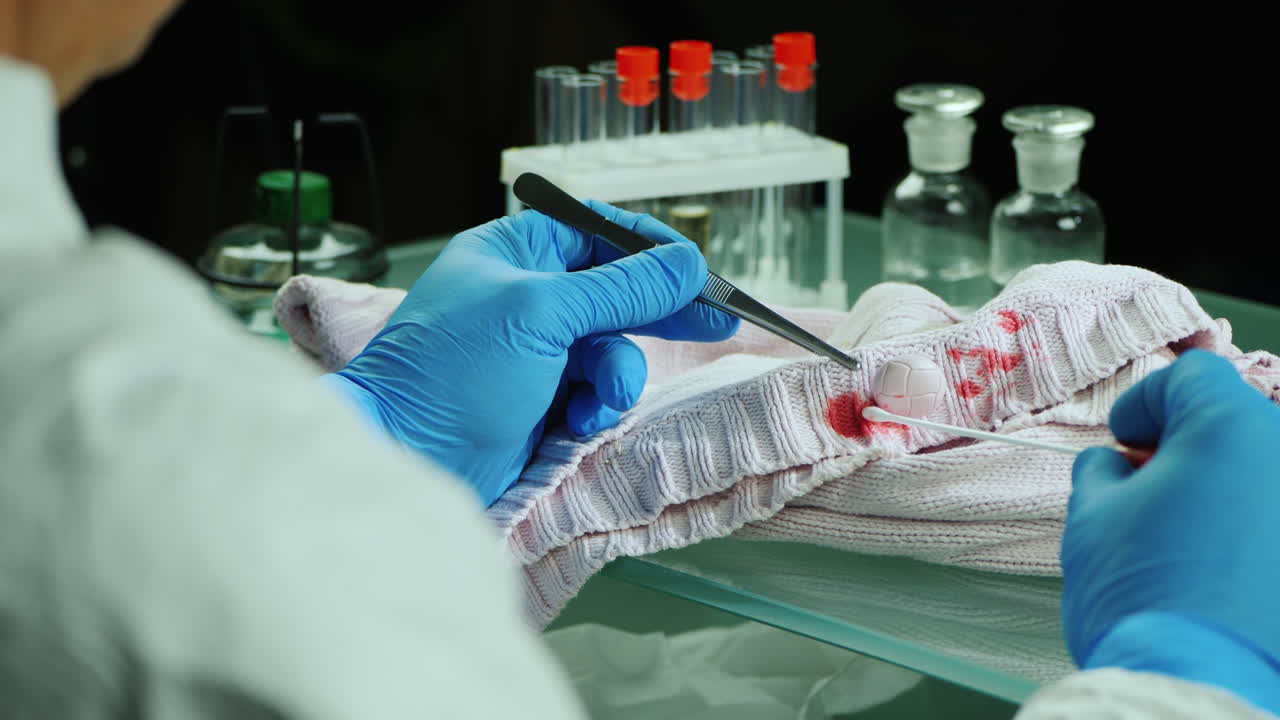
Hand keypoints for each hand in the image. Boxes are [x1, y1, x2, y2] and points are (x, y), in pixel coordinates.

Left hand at [324, 201, 738, 505]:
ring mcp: (536, 350)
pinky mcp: (544, 400)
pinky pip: (597, 391)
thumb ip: (621, 288)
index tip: (696, 269)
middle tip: (717, 319)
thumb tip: (687, 261)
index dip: (650, 248)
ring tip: (600, 398)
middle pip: (616, 289)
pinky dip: (596, 406)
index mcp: (514, 252)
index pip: (598, 231)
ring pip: (613, 347)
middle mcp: (526, 295)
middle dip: (660, 310)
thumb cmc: (452, 372)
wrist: (410, 458)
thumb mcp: (541, 315)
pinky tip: (575, 423)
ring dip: (617, 373)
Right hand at [1064, 349, 1279, 713]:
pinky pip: (1270, 520)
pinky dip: (1248, 529)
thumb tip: (1114, 468)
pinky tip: (1213, 567)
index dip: (1144, 402)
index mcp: (1231, 427)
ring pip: (1260, 474)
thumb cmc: (1144, 596)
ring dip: (1220, 489)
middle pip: (1235, 423)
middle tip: (1142, 484)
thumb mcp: (1091, 517)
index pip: (1190, 376)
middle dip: (1185, 446)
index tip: (1122, 438)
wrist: (1199, 684)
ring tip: (1176, 535)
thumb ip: (1102, 472)